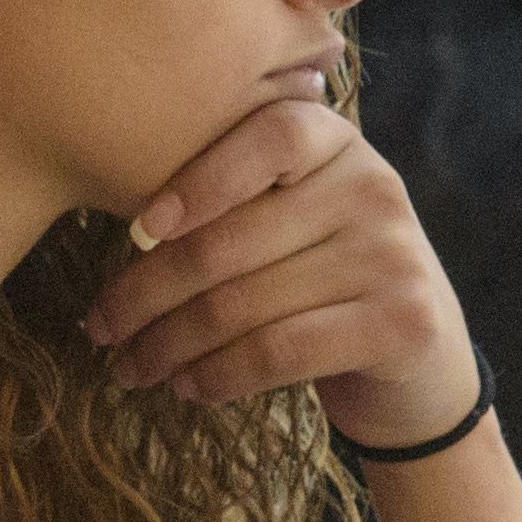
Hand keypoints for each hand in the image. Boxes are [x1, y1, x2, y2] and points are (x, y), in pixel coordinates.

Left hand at [78, 97, 481, 450]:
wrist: (422, 356)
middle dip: (147, 293)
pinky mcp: (402, 323)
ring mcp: (393, 255)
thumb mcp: (293, 217)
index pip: (270, 135)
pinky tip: (188, 387)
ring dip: (169, 345)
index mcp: (338, 144)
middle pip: (231, 239)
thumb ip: (236, 202)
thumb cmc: (323, 277)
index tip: (140, 229)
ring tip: (130, 367)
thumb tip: (128, 236)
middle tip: (100, 329)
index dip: (199, 178)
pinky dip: (218, 375)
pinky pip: (279, 350)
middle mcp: (373, 187)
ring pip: (243, 304)